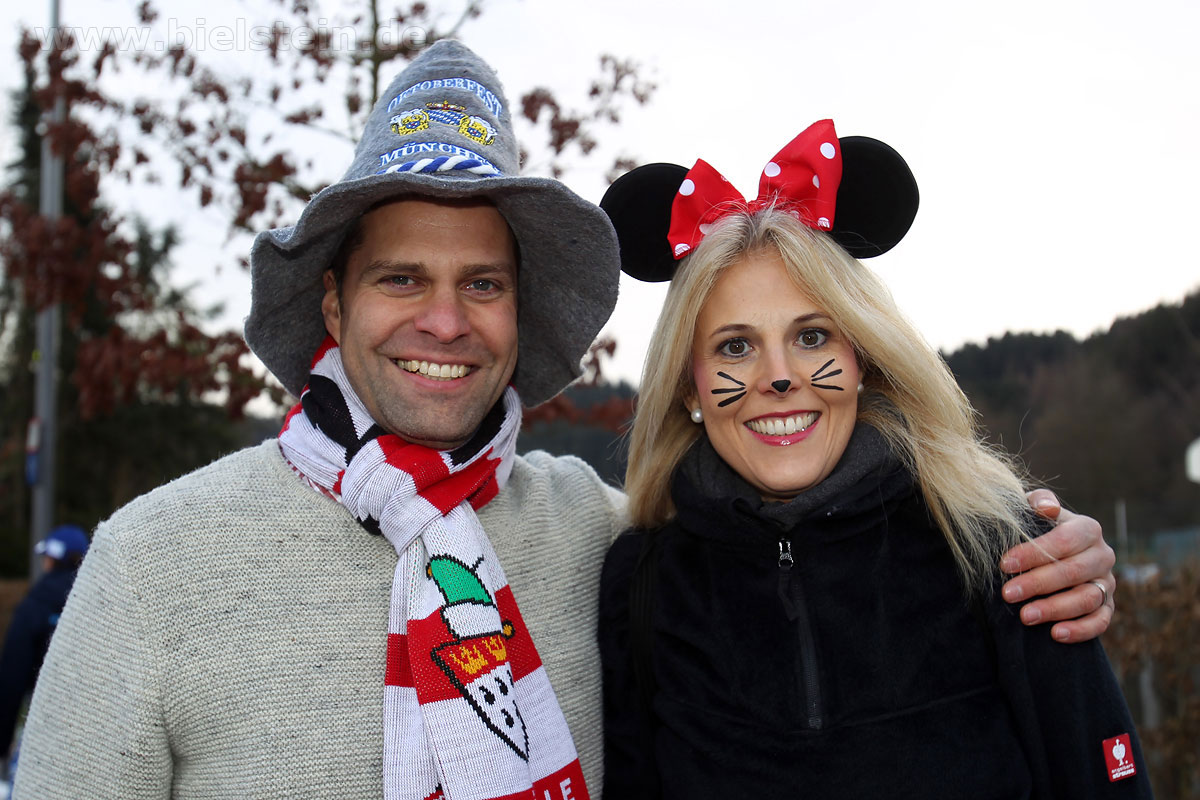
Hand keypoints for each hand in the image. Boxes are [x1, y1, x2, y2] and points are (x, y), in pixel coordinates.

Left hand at [1000, 489, 1115, 642]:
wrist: (1054, 550)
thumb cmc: (1039, 527)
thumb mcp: (1036, 509)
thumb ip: (1040, 502)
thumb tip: (1046, 508)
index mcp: (1088, 529)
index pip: (1062, 541)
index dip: (1033, 554)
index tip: (1004, 565)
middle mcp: (1103, 555)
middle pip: (1073, 572)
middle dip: (1038, 584)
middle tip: (1008, 594)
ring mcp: (1107, 583)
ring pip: (1087, 598)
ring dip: (1055, 609)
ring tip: (1025, 616)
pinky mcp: (1107, 606)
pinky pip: (1100, 621)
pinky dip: (1081, 630)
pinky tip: (1056, 634)